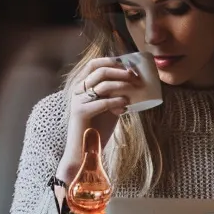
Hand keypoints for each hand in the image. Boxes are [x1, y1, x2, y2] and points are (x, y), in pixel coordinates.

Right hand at [57, 57, 140, 180]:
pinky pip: (103, 102)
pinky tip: (126, 106)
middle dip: (121, 72)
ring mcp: (77, 101)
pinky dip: (117, 101)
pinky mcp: (80, 113)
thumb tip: (133, 81)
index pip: (94, 64)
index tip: (128, 65)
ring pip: (102, 85)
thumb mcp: (108, 107)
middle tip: (136, 78)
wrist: (84, 153)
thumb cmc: (98, 130)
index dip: (111, 61)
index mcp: (82, 87)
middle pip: (100, 71)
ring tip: (134, 90)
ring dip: (122, 85)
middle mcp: (77, 91)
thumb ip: (115, 94)